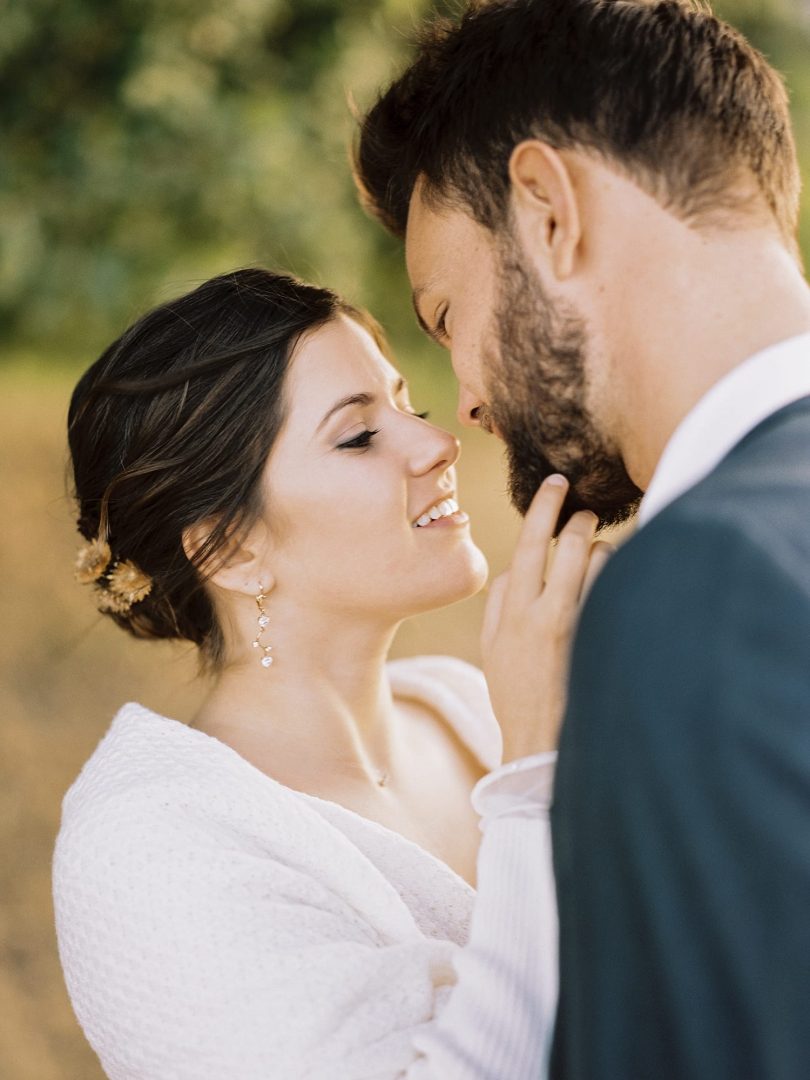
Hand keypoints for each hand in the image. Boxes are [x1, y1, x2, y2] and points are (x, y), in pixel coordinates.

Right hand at [481, 475, 613, 761]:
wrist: (541, 740)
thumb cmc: (513, 691)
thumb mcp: (491, 645)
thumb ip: (501, 599)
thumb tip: (518, 563)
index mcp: (517, 612)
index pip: (530, 544)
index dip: (544, 508)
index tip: (557, 483)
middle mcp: (552, 614)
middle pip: (574, 544)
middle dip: (581, 520)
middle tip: (585, 514)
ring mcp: (584, 627)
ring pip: (604, 563)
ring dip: (601, 552)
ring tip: (596, 563)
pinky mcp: (607, 638)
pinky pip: (618, 590)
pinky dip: (615, 580)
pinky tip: (612, 589)